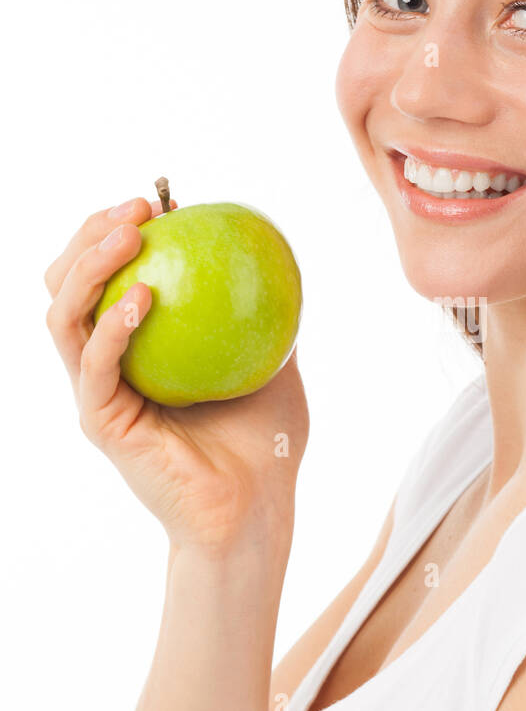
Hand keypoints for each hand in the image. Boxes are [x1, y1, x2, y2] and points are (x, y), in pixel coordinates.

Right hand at [44, 196, 309, 552]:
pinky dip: (112, 327)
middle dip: (89, 234)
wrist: (257, 510)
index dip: (117, 230)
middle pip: (67, 284)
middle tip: (138, 207)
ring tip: (129, 234)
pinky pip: (95, 365)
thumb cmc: (267, 442)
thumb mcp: (276, 360)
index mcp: (138, 347)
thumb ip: (265, 310)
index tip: (160, 200)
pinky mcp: (101, 422)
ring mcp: (98, 393)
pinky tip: (143, 298)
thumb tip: (274, 249)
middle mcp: (107, 365)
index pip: (108, 276)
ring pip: (63, 315)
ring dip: (88, 266)